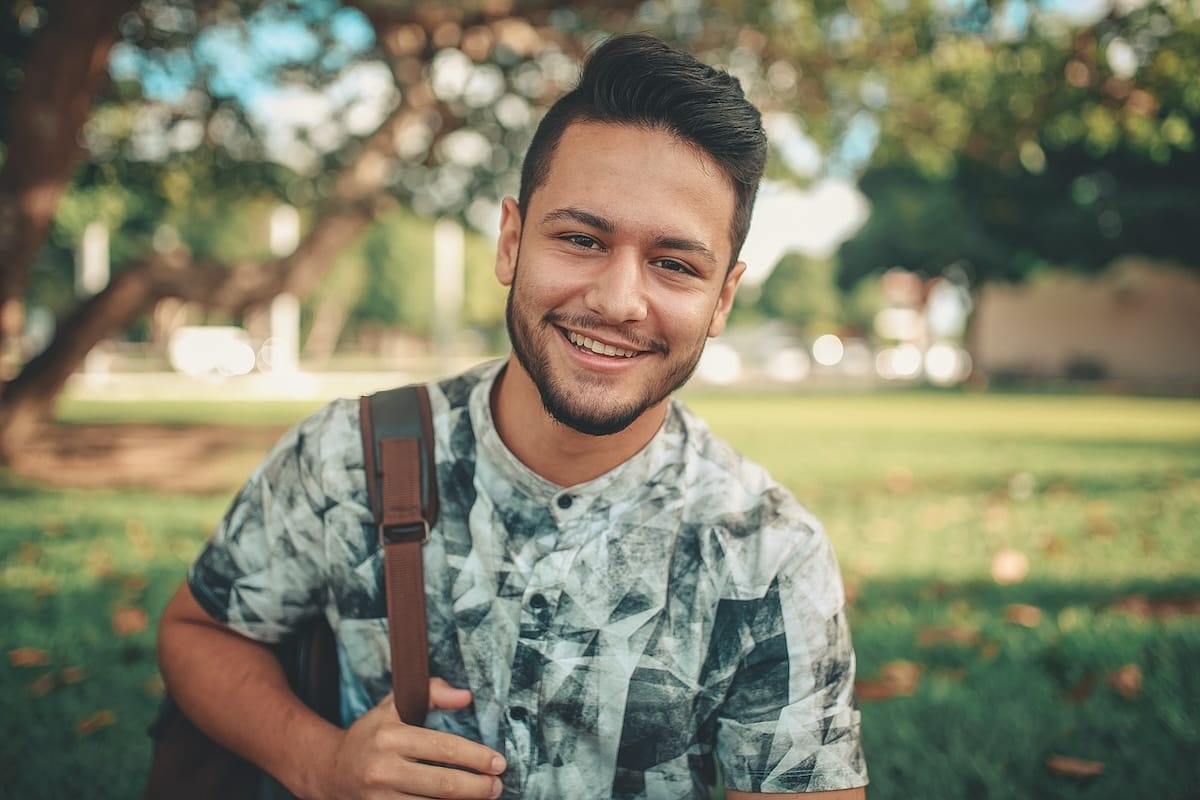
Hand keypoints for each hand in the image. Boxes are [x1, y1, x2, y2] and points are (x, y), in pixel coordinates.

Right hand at [323, 678, 506, 798]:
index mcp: (390, 736)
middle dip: (477, 787)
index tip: (498, 762)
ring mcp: (379, 798)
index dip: (476, 757)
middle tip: (497, 785)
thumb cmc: (370, 735)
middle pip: (443, 785)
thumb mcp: (393, 706)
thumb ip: (432, 694)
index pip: (443, 748)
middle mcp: (383, 769)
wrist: (330, 770)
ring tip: (485, 796)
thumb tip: (465, 696)